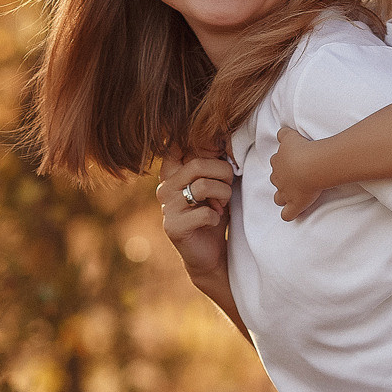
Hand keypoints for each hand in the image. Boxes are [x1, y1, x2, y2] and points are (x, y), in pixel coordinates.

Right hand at [157, 153, 233, 282]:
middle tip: (227, 189)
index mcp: (172, 173)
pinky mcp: (173, 227)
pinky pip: (204, 213)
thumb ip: (212, 164)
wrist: (209, 253)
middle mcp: (164, 187)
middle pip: (198, 164)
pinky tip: (213, 222)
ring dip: (223, 196)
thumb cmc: (213, 212)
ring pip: (203, 186)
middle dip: (223, 174)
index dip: (202, 146)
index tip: (218, 155)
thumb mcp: (214, 183)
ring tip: (222, 206)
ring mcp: (166, 208)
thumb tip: (225, 138)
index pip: (177, 145)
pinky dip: (216, 217)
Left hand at [270, 126, 325, 221]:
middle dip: (282, 179)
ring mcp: (286, 192)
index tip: (294, 161)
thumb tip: (281, 132)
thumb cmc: (303, 149)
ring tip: (292, 196)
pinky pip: (287, 214)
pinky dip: (288, 214)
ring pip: (278, 197)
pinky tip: (292, 213)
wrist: (311, 165)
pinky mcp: (295, 204)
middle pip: (275, 179)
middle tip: (296, 177)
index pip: (276, 162)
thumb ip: (284, 134)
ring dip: (283, 197)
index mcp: (278, 161)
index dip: (284, 163)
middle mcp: (279, 177)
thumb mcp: (290, 136)